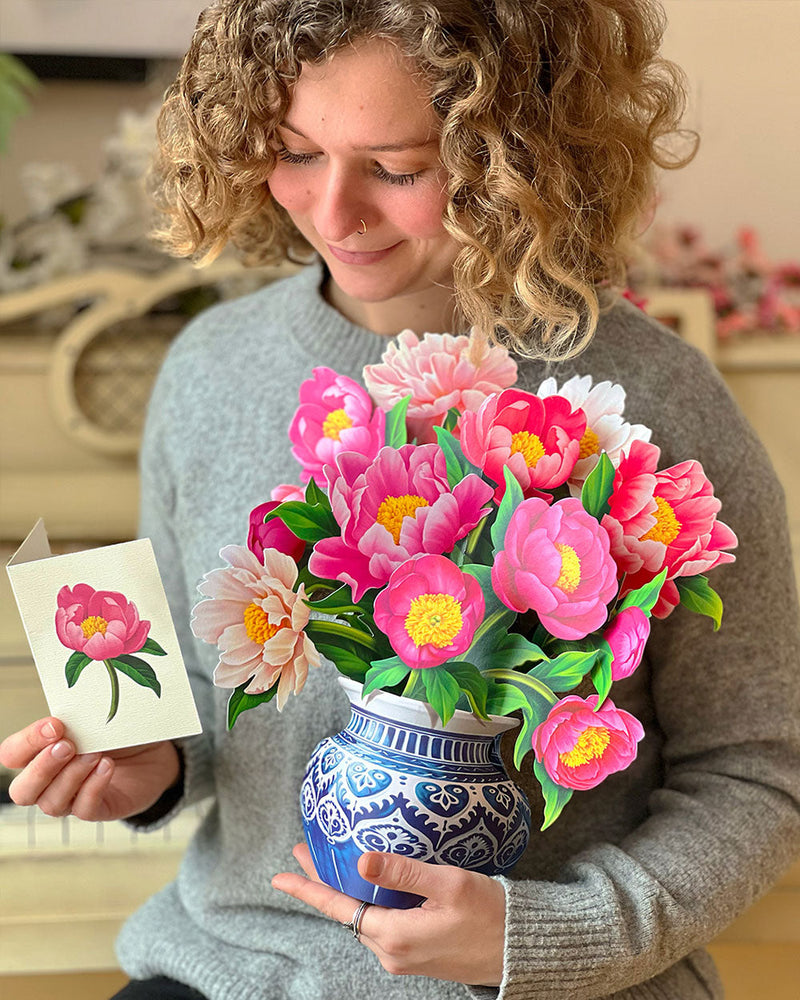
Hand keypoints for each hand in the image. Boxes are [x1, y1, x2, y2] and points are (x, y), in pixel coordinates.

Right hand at [0, 716, 180, 821]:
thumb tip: (71, 708)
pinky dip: (93, 787)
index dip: (27, 742)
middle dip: (42, 768)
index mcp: (40, 753)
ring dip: (72, 776)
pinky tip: (107, 767)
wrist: (154, 752)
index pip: (12, 754)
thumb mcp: (97, 719)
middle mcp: (49, 781)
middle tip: (67, 746)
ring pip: (52, 803)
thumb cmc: (119, 734)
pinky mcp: (97, 810)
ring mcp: (71, 799)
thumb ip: (78, 717)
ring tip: (95, 754)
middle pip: (22, 791)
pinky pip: (84, 809)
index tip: (54, 725)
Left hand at [272, 843, 505, 986]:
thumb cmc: (490, 914)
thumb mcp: (448, 883)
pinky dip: (369, 901)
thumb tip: (360, 860)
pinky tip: (371, 883)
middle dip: (324, 882)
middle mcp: (392, 951)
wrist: (520, 950)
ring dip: (346, 891)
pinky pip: (382, 925)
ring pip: (363, 918)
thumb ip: (403, 871)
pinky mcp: (416, 954)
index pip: (338, 907)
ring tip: (333, 860)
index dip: (308, 888)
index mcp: (394, 935)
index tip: (279, 874)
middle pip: (346, 911)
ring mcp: (403, 956)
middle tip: (306, 850)